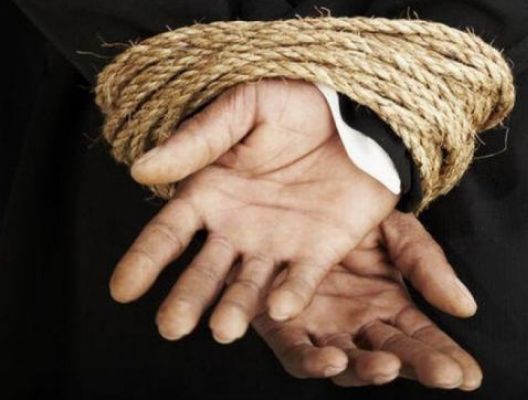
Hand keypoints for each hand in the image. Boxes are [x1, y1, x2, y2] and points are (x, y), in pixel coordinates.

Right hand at [109, 79, 398, 341]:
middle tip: (171, 326)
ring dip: (236, 309)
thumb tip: (142, 170)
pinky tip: (282, 306)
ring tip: (223, 330)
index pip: (168, 234)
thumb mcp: (245, 109)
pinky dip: (292, 293)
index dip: (145, 260)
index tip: (122, 289)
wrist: (355, 116)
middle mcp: (236, 228)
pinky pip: (303, 277)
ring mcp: (277, 244)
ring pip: (249, 285)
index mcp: (210, 195)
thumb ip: (199, 139)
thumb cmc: (295, 105)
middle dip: (187, 298)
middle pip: (205, 271)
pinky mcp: (318, 251)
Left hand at [253, 211, 480, 389]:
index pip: (422, 338)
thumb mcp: (395, 232)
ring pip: (344, 363)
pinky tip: (331, 359)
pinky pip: (295, 350)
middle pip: (390, 355)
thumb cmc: (351, 213)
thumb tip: (465, 308)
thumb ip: (425, 265)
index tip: (469, 376)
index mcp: (388, 304)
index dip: (445, 357)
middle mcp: (356, 324)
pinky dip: (311, 361)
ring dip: (365, 370)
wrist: (298, 190)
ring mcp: (320, 327)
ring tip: (386, 366)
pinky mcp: (282, 325)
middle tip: (442, 375)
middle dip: (417, 367)